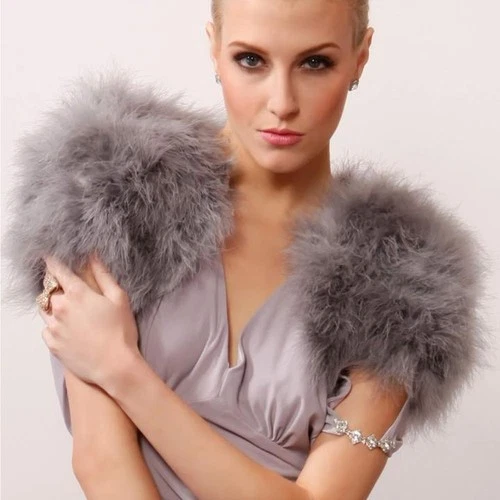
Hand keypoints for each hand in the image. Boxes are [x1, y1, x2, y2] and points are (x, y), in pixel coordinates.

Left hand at [38, 254, 139, 386]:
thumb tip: (92, 255)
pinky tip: (70, 330)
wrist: (115, 366)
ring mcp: (54, 327)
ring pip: (45, 309)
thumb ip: (103, 274)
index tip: (49, 255)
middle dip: (55, 285)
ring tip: (70, 311)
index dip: (52, 260)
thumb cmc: (121, 331)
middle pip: (49, 289)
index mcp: (77, 294)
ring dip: (53, 305)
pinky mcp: (52, 344)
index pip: (57, 270)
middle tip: (68, 287)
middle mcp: (60, 308)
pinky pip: (47, 328)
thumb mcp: (119, 298)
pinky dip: (55, 325)